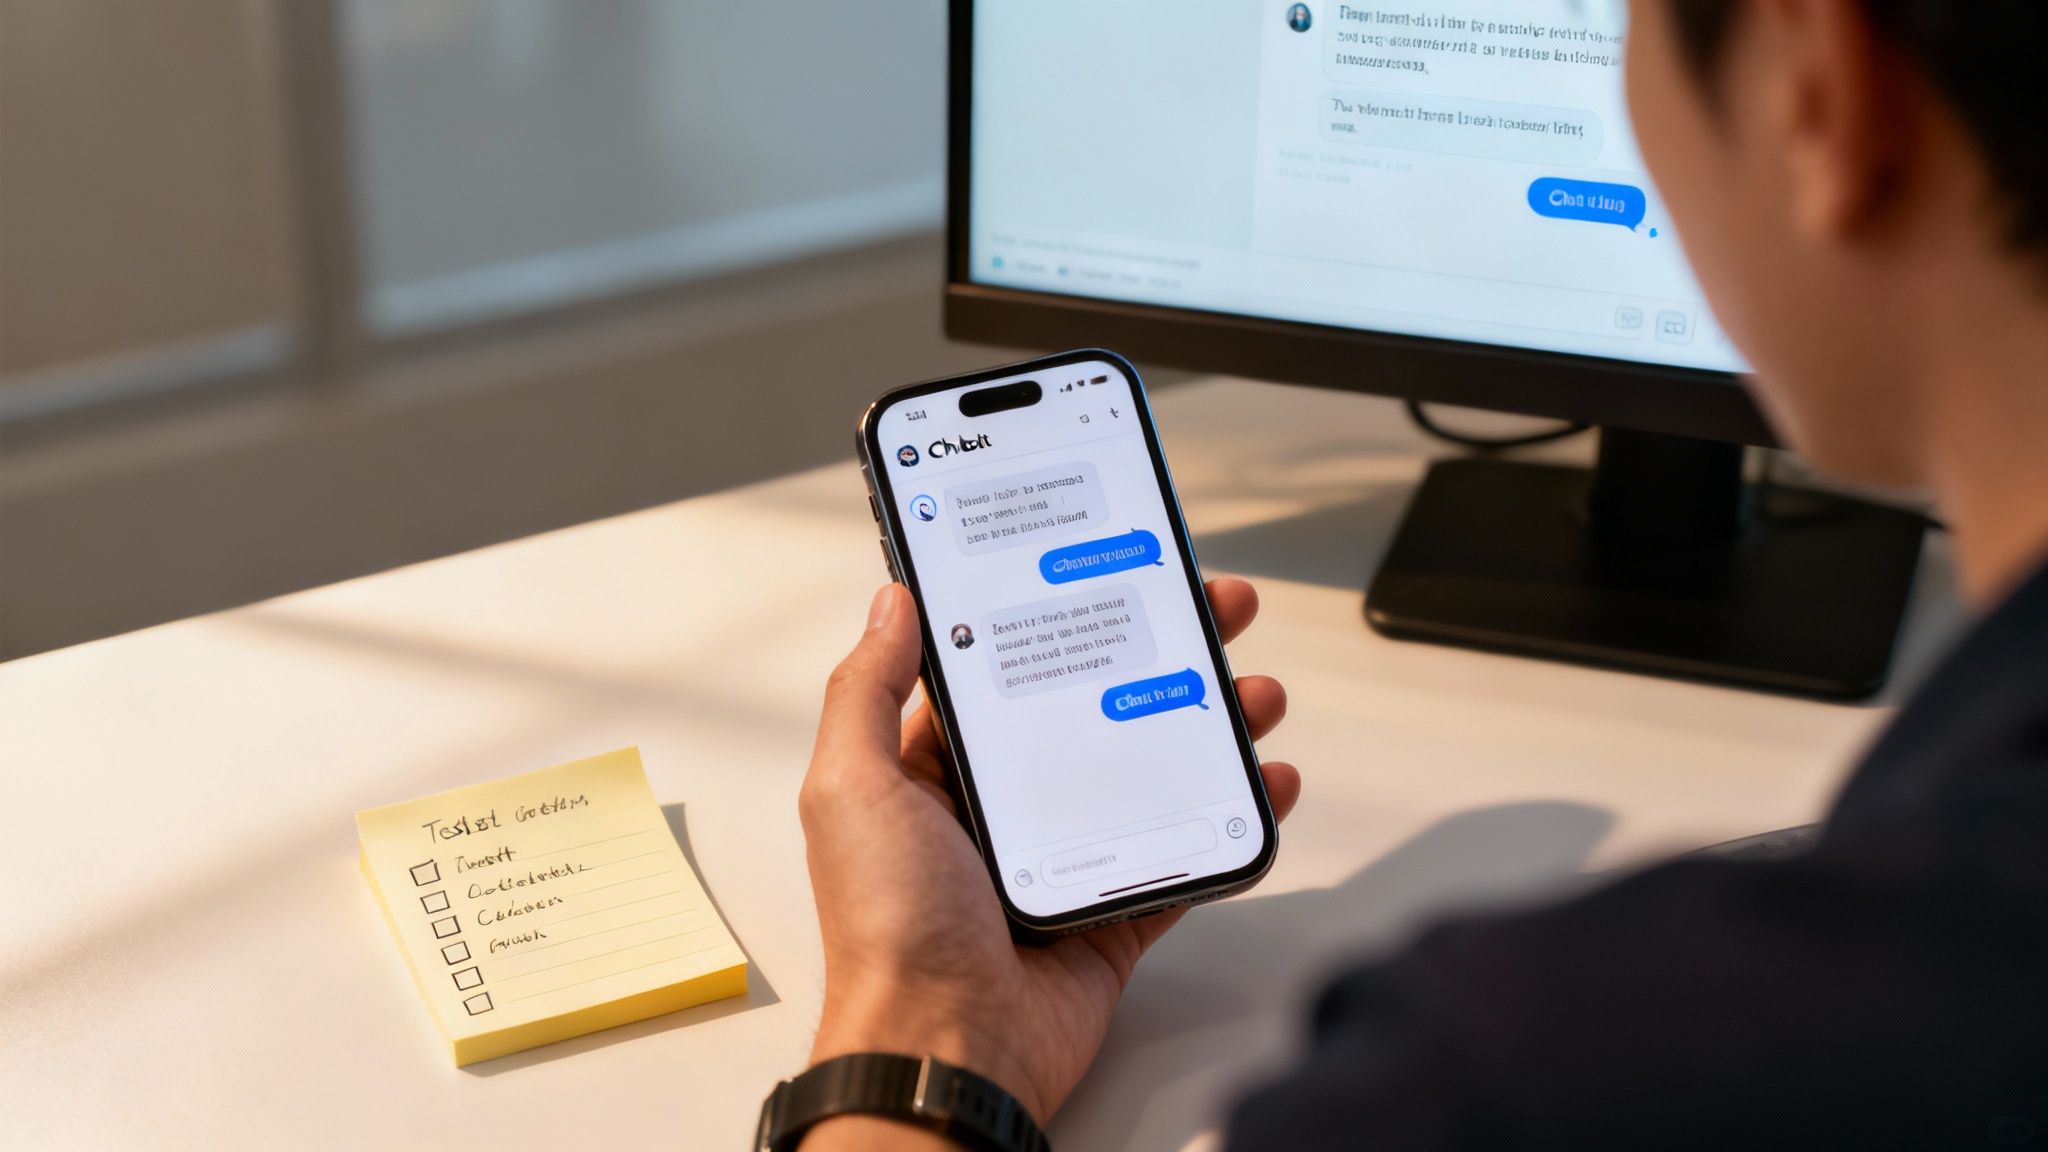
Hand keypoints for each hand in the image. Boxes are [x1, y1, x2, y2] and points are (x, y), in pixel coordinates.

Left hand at [797, 578, 1299, 1141]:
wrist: (947, 1051)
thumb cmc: (888, 932)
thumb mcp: (853, 788)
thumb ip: (868, 690)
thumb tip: (893, 601)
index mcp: (934, 772)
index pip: (1007, 672)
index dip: (1059, 616)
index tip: (1107, 569)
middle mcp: (1000, 809)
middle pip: (1095, 707)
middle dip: (1159, 652)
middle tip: (1214, 609)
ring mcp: (1063, 860)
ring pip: (1150, 770)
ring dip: (1209, 723)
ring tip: (1254, 689)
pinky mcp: (1113, 913)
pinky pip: (1183, 850)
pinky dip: (1231, 816)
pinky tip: (1267, 779)